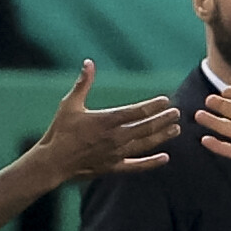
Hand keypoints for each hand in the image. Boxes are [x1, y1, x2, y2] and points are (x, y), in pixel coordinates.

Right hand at [28, 60, 179, 179]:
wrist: (52, 161)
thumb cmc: (59, 131)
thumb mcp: (70, 104)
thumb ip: (83, 84)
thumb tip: (88, 63)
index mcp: (106, 120)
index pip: (136, 112)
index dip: (153, 106)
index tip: (165, 100)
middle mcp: (115, 137)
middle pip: (146, 127)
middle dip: (163, 119)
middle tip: (177, 113)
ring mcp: (115, 154)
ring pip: (145, 144)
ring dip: (162, 136)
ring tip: (176, 130)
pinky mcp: (113, 167)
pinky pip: (136, 165)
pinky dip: (151, 162)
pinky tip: (165, 158)